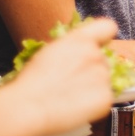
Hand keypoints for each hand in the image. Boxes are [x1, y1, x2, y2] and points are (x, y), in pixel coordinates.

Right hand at [11, 17, 117, 135]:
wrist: (26, 108)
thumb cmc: (31, 82)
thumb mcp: (50, 52)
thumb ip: (71, 47)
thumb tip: (79, 52)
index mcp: (81, 40)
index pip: (107, 27)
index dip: (103, 38)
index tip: (96, 46)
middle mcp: (96, 55)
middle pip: (103, 59)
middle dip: (92, 68)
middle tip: (72, 81)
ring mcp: (103, 76)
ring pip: (104, 79)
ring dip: (93, 86)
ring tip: (71, 97)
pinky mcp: (106, 97)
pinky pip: (105, 98)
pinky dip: (94, 103)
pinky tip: (76, 107)